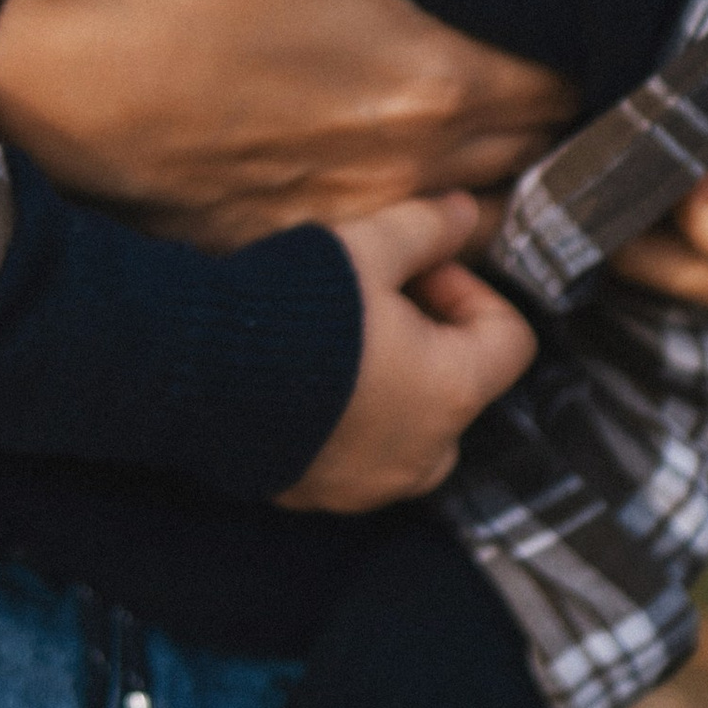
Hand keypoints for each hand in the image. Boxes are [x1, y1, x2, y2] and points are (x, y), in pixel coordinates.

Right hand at [0, 0, 577, 249]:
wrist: (74, 97)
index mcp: (437, 82)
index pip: (572, 91)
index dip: (585, 60)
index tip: (579, 30)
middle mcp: (419, 170)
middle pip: (539, 158)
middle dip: (552, 120)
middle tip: (540, 68)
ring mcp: (370, 228)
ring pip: (485, 218)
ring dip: (497, 176)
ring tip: (481, 127)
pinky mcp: (318, 259)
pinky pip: (412, 255)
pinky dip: (427, 224)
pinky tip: (401, 179)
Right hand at [274, 191, 535, 509]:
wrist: (197, 374)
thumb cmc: (297, 311)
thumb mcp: (368, 249)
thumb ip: (427, 230)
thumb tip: (465, 211)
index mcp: (452, 391)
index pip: (510, 340)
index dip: (472, 290)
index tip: (420, 268)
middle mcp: (424, 452)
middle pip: (461, 386)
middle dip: (432, 338)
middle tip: (379, 296)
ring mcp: (371, 484)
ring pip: (414, 430)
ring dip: (396, 384)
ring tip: (343, 340)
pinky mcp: (320, 496)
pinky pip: (360, 458)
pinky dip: (350, 421)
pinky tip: (304, 377)